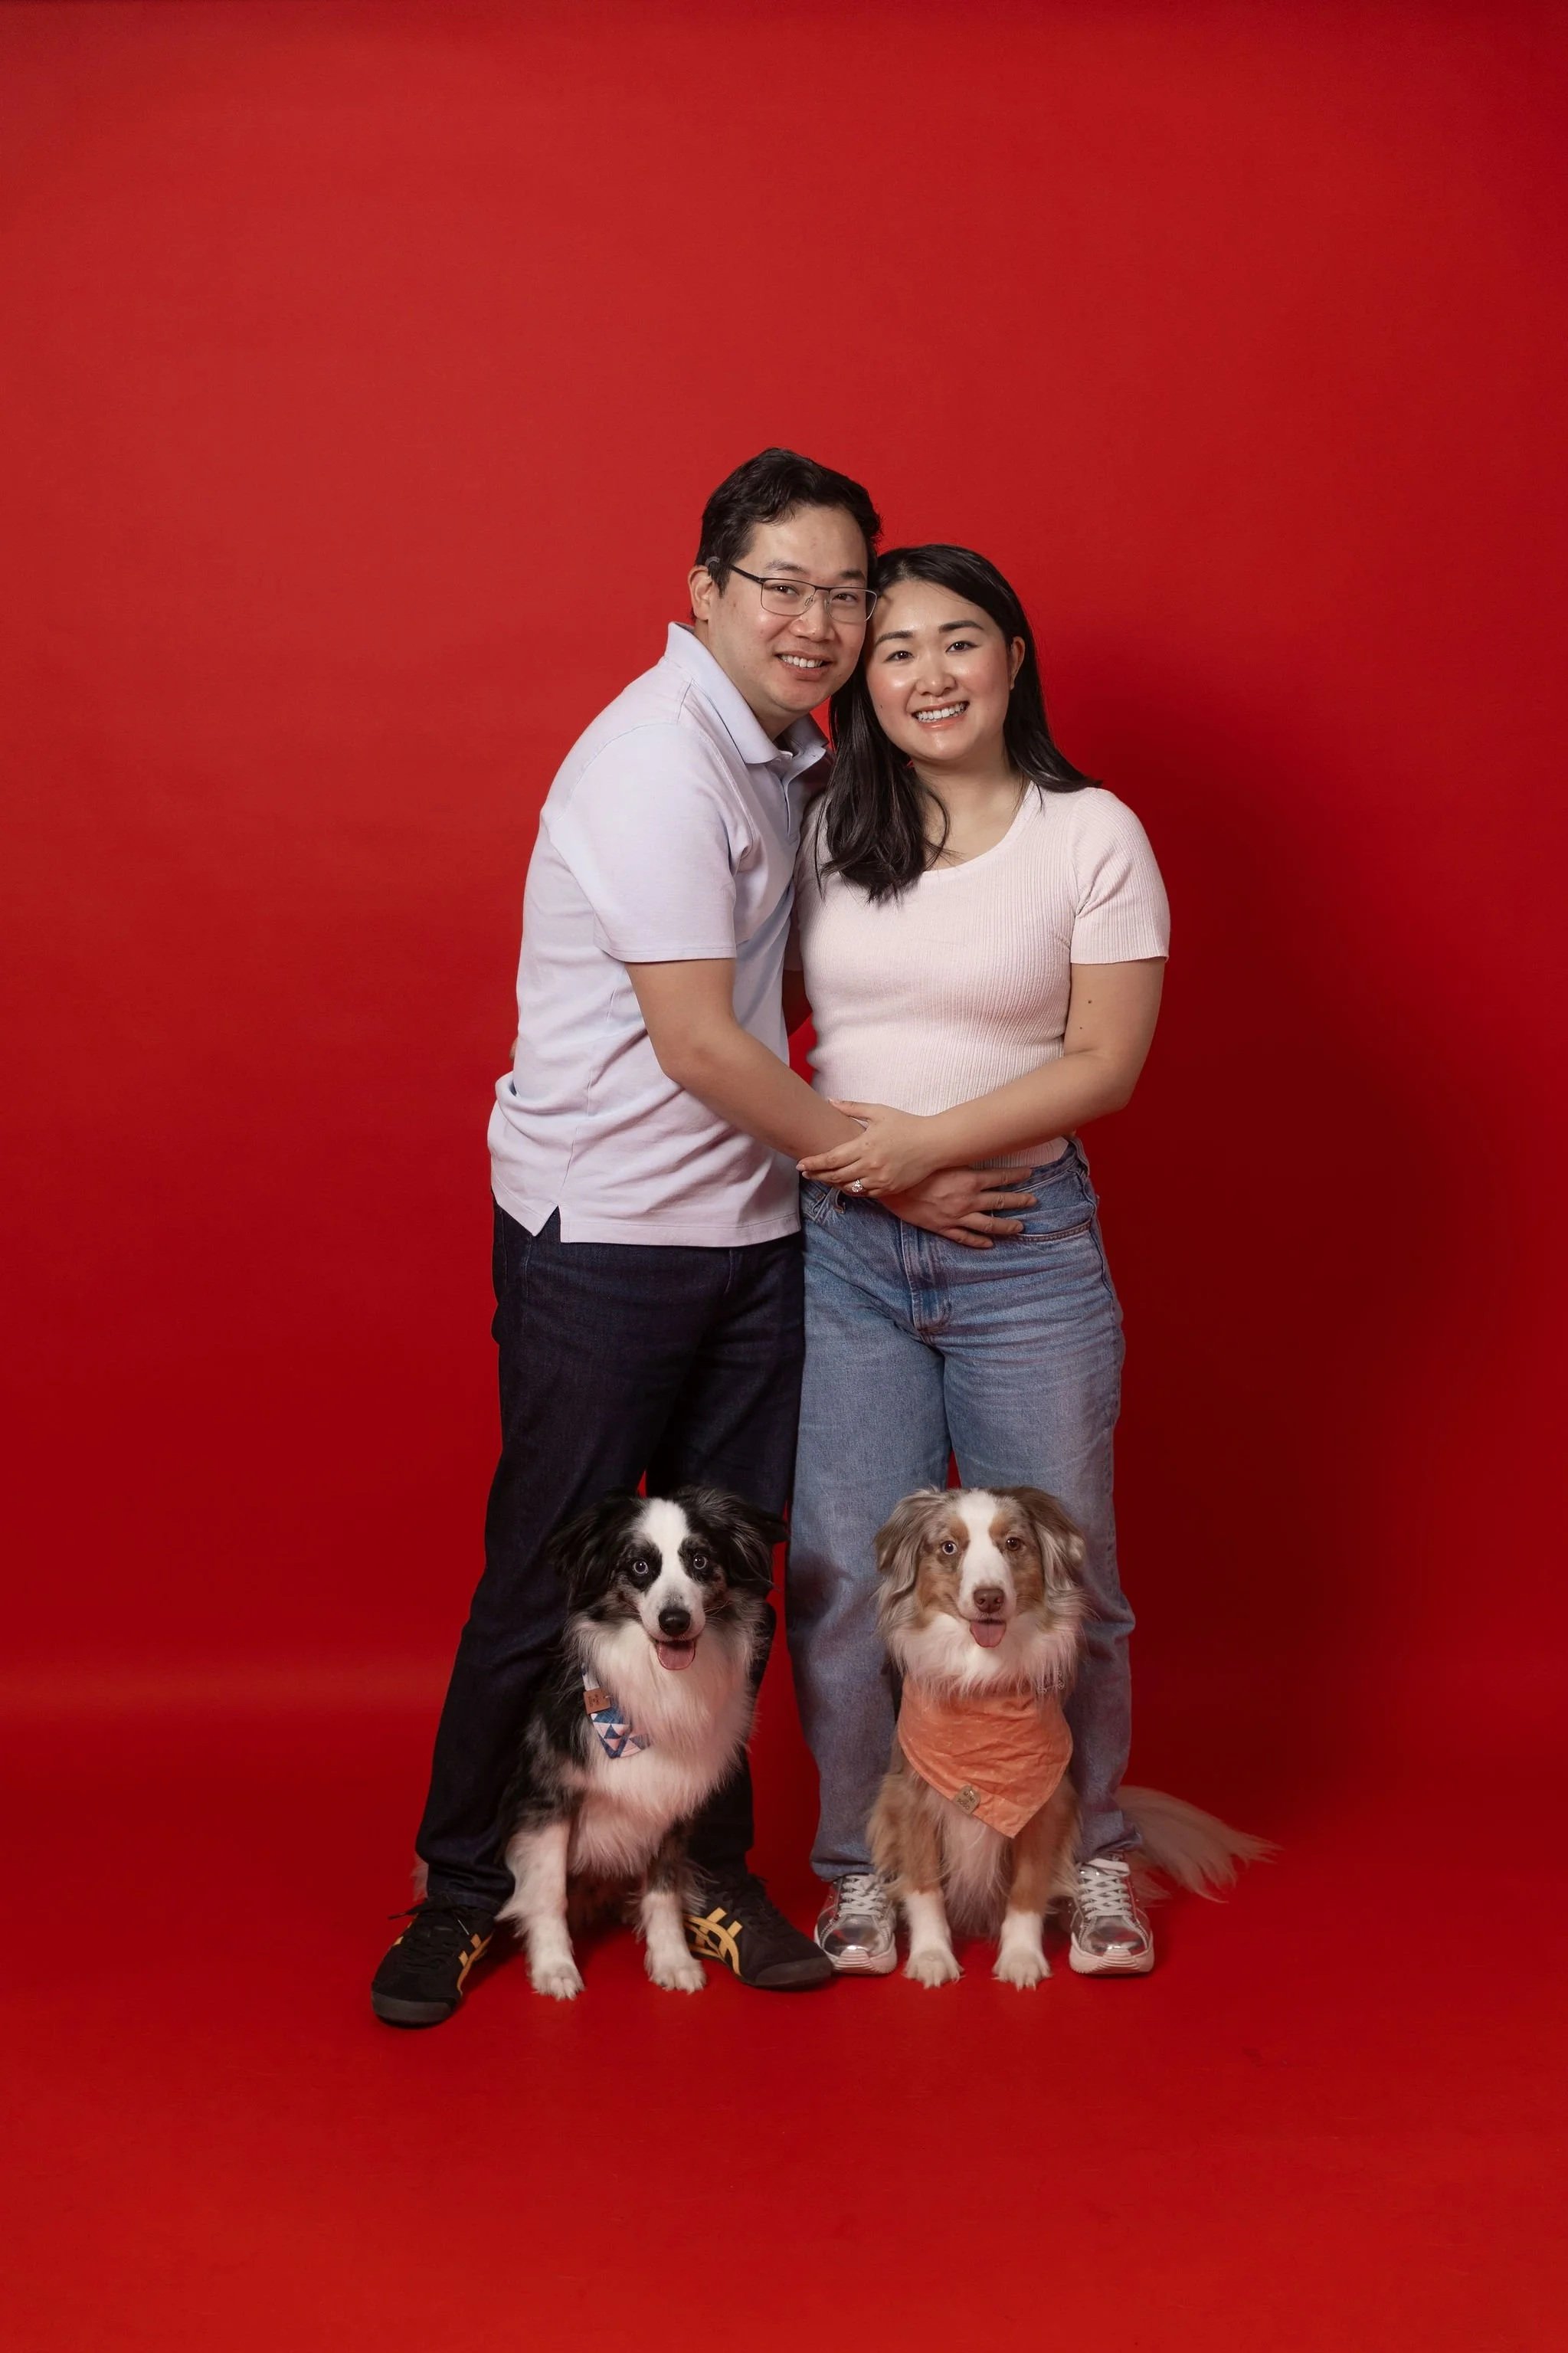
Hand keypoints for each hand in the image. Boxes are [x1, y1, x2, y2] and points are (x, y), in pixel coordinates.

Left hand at [798, 1101, 943, 1196]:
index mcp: (865, 1146)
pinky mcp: (889, 1188)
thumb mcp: (879, 1112)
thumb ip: (852, 1108)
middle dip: (818, 1176)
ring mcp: (880, 1180)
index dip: (814, 1163)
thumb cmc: (907, 1124)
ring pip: (849, 1187)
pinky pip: (865, 1194)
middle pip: (836, 1176)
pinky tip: (847, 1183)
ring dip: (834, 1184)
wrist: (934, 1144)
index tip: (801, 1165)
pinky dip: (853, 1189)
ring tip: (825, 1178)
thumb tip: (830, 1101)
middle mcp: (870, 1166)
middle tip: (807, 1174)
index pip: (831, 1159)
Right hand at [882, 1168, 1036, 1250]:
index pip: (1001, 1177)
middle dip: (1019, 1202)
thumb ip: (961, 1157)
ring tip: (1020, 1227)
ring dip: (1007, 1226)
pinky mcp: (943, 1228)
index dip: (1018, 1175)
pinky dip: (979, 1242)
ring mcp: (956, 1217)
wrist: (892, 1186)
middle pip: (1001, 1202)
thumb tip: (976, 1148)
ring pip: (989, 1225)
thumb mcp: (943, 1158)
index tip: (1030, 1173)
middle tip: (1033, 1201)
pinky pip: (965, 1238)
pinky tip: (990, 1245)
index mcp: (969, 1180)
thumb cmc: (916, 1168)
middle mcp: (967, 1200)